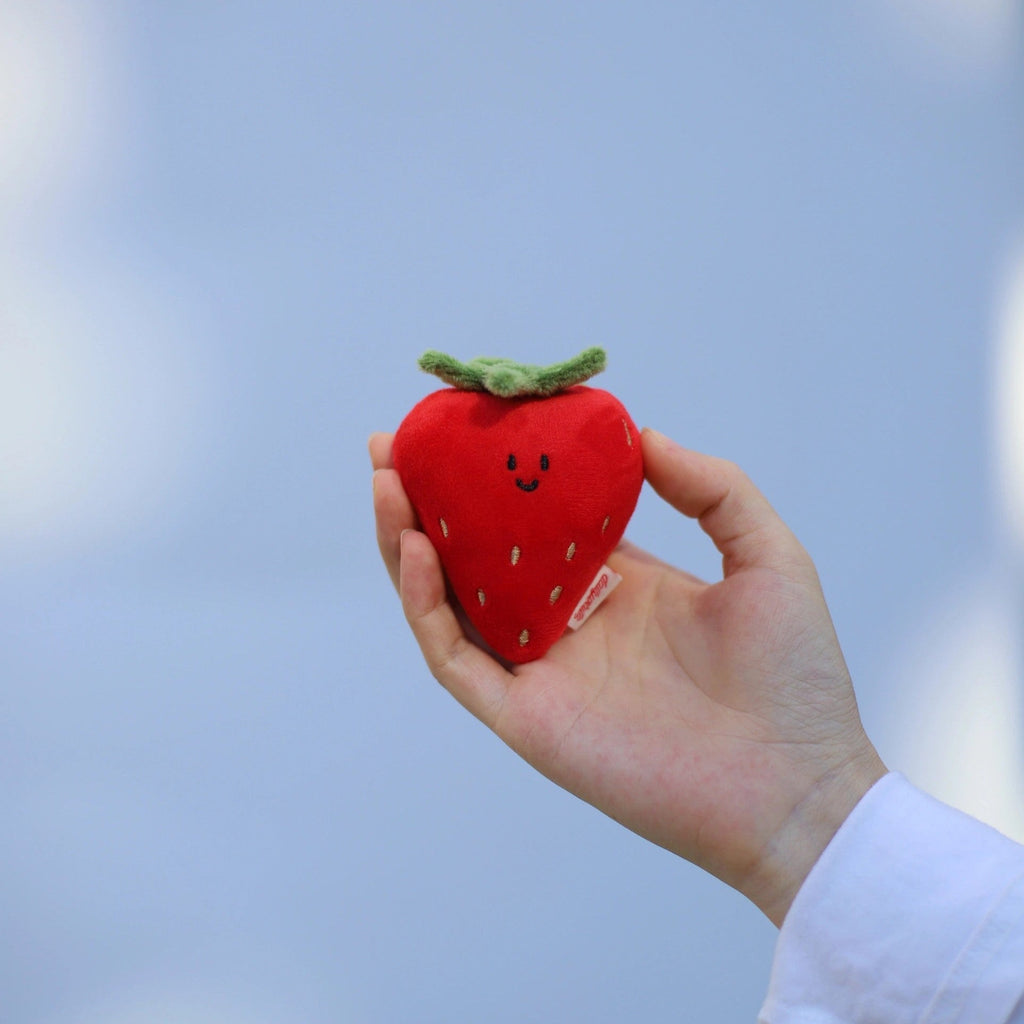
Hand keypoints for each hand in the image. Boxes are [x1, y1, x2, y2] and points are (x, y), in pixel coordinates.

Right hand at [370, 427, 885, 924]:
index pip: (533, 521)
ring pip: (451, 600)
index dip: (495, 477)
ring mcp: (542, 670)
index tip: (463, 426)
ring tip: (388, 483)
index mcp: (614, 583)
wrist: (795, 787)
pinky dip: (426, 606)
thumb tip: (643, 436)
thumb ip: (712, 488)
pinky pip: (458, 657)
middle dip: (429, 500)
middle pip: (476, 554)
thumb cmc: (793, 678)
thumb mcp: (765, 555)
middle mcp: (567, 621)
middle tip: (393, 446)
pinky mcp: (526, 716)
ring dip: (408, 543)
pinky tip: (418, 551)